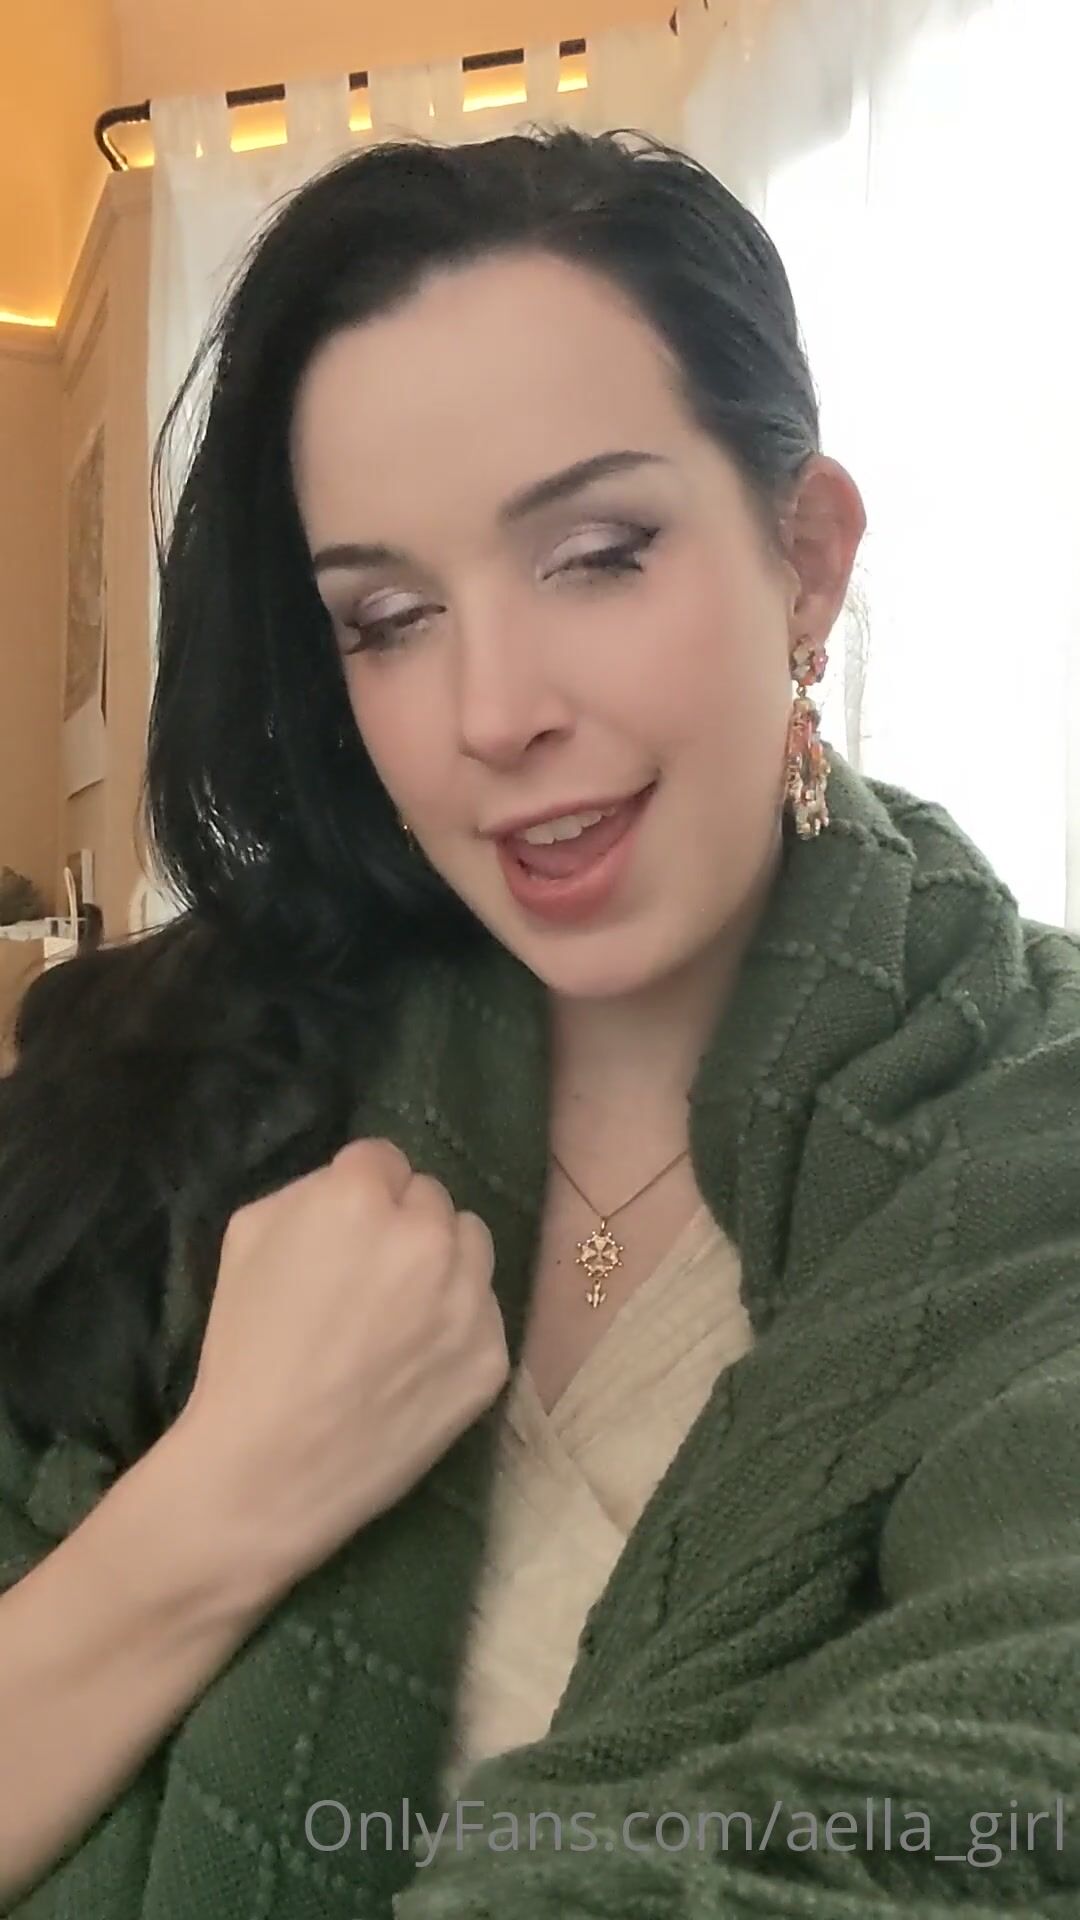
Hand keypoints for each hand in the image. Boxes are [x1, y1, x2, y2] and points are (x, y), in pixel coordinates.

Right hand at [173, 1138, 508, 1597]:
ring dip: (443, 1263)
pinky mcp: (493, 1357)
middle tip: (369, 1275)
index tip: (341, 1231)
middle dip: (403, 1223)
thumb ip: (308, 1191)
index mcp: (362, 1198)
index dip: (357, 1191)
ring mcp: (471, 1300)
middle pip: (433, 1199)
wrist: (270, 1469)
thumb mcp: (247, 1236)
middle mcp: (430, 1237)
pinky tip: (414, 1361)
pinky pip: (483, 1314)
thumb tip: (351, 1185)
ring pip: (471, 1247)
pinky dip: (455, 1325)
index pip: (383, 1159)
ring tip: (399, 1314)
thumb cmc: (245, 1349)